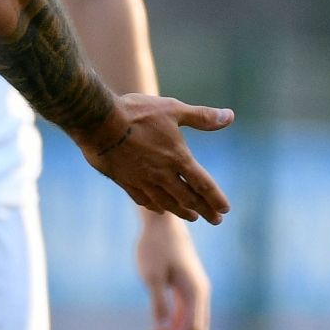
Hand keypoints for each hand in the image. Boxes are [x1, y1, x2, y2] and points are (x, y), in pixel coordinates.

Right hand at [81, 94, 232, 225]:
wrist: (99, 122)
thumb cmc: (138, 113)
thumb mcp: (173, 109)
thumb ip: (202, 117)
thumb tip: (229, 116)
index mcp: (177, 158)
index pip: (202, 184)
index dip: (215, 198)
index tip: (225, 209)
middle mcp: (162, 174)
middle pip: (188, 199)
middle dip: (204, 210)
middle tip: (215, 220)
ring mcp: (142, 181)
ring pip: (166, 203)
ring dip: (182, 211)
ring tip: (192, 217)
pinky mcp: (125, 181)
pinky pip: (143, 199)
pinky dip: (155, 206)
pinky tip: (159, 208)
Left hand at [137, 213, 210, 329]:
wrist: (162, 223)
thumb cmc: (155, 246)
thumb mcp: (151, 273)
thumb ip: (158, 300)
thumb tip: (161, 325)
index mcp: (196, 291)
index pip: (192, 329)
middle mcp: (201, 294)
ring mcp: (195, 293)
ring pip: (191, 326)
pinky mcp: (187, 290)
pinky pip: (185, 317)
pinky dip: (173, 329)